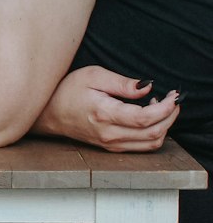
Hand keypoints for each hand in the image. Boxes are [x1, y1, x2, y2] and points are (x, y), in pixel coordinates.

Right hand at [34, 66, 179, 151]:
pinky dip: (153, 133)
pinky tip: (149, 116)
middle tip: (173, 100)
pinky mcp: (111, 147)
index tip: (173, 95)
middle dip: (171, 117)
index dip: (165, 107)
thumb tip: (147, 87)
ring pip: (150, 143)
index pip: (145, 118)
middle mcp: (109, 134)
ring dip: (164, 126)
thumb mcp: (93, 76)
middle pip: (153, 133)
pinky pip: (141, 146)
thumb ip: (123, 83)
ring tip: (162, 107)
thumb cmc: (67, 91)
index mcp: (105, 114)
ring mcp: (110, 143)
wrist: (48, 113)